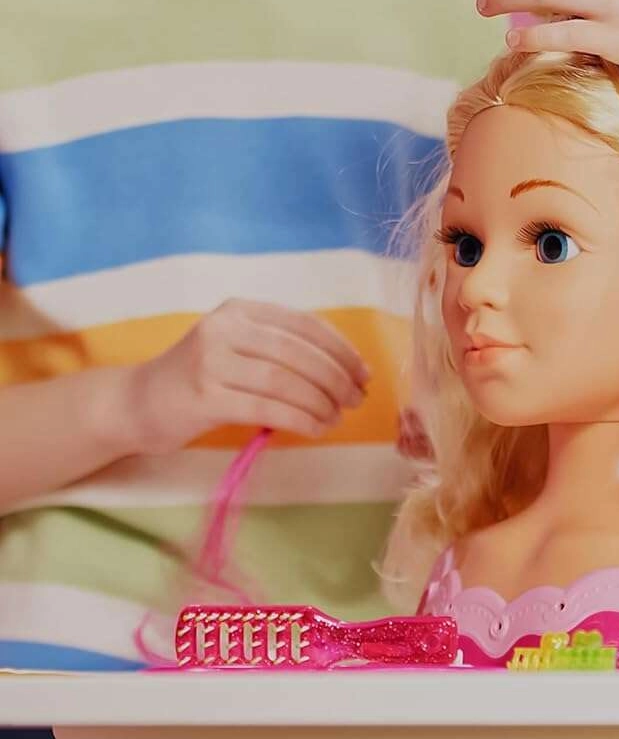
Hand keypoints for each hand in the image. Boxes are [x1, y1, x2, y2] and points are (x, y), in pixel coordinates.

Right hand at [125, 299, 370, 455]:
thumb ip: (279, 347)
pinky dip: (299, 418)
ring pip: (285, 380)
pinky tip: (316, 428)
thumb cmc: (198, 378)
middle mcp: (225, 328)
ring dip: (320, 401)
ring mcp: (211, 361)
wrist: (134, 404)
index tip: (363, 372)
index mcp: (241, 310)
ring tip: (337, 417)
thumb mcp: (237, 347)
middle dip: (336, 377)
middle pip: (299, 351)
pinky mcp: (204, 397)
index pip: (305, 323)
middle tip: (357, 399)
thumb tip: (343, 368)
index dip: (341, 348)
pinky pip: (266, 407)